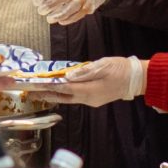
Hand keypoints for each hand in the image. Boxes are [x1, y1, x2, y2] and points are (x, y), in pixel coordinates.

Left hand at [30, 56, 146, 108]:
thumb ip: (84, 71)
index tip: (36, 85)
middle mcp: (89, 99)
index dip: (49, 87)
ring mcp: (92, 101)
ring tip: (40, 93)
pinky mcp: (94, 99)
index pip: (64, 88)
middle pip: (63, 97)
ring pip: (68, 99)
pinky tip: (58, 91)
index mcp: (90, 90)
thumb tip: (68, 76)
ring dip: (54, 96)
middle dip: (46, 95)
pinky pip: (76, 97)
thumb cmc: (121, 69)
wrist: (137, 79)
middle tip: (31, 94)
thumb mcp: (103, 66)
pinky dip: (64, 94)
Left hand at [34, 0, 116, 24]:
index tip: (36, 1)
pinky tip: (60, 21)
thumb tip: (38, 0)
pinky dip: (68, 19)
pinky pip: (78, 14)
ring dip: (59, 14)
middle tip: (41, 11)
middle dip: (51, 4)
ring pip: (72, 7)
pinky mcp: (90, 6)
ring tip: (49, 19)